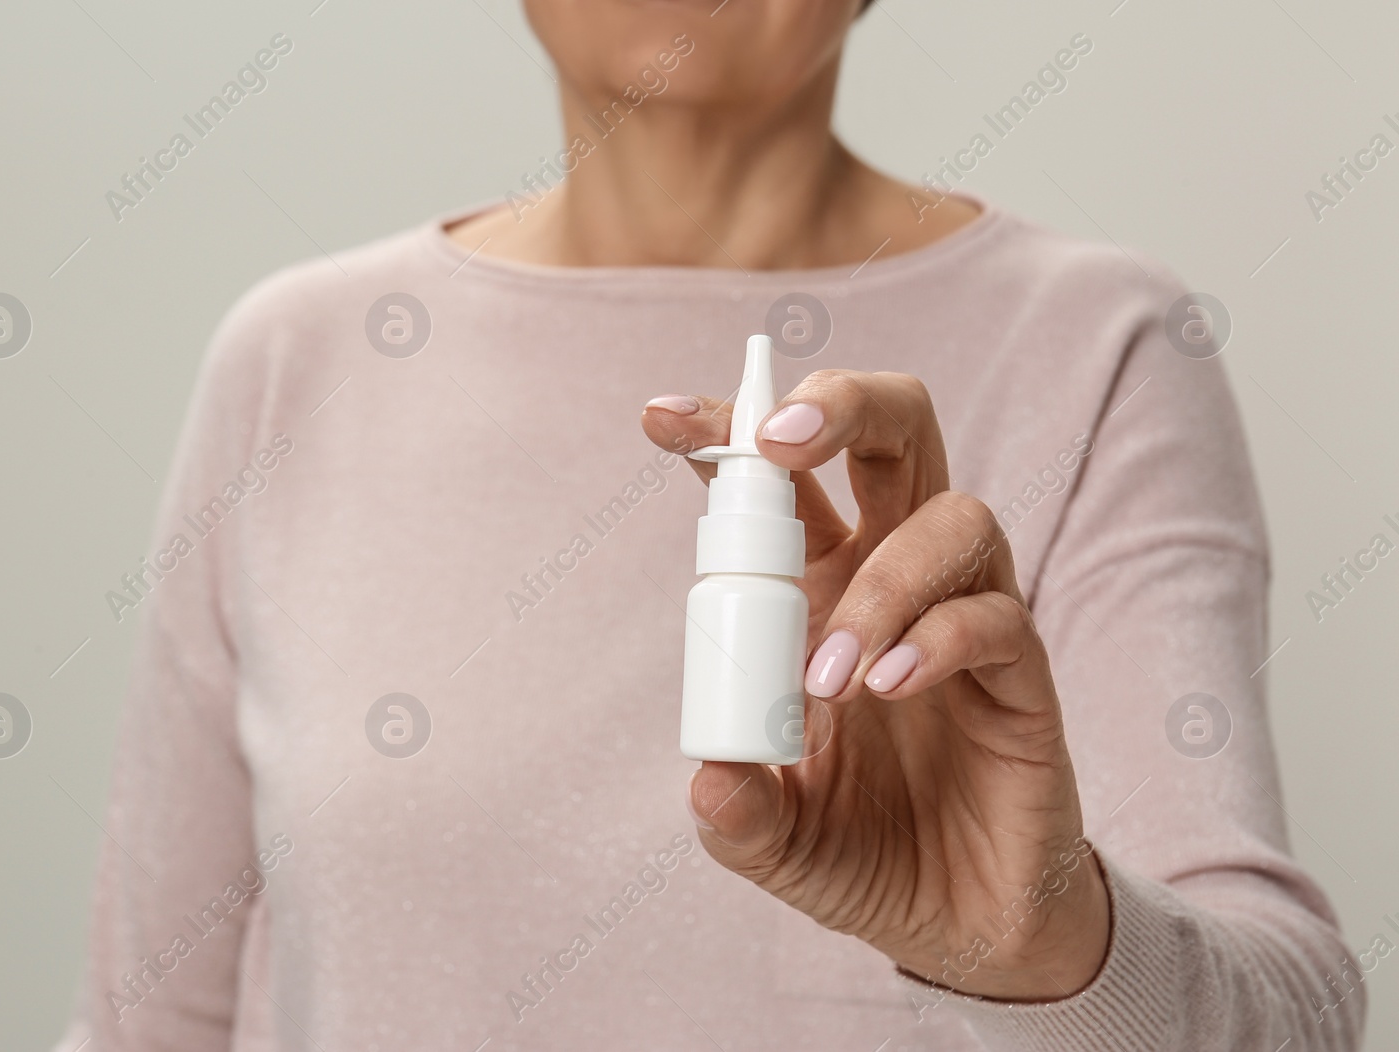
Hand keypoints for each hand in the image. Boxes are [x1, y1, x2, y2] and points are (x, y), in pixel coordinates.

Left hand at [640, 372, 1109, 1000]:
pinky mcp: (1021, 672)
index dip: (724, 433)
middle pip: (894, 435)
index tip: (660, 417)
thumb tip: (710, 778)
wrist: (959, 925)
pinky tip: (887, 689)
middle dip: (839, 406)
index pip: (779, 484)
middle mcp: (891, 579)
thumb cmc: (859, 852)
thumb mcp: (773, 841)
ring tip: (831, 678)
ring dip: (881, 581)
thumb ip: (737, 811)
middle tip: (778, 446)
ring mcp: (964, 615)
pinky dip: (935, 639)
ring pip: (951, 516)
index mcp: (816, 590)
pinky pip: (994, 616)